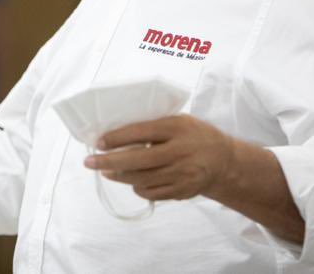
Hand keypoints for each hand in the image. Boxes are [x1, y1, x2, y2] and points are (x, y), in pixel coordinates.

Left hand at [84, 114, 235, 200]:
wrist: (224, 161)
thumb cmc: (194, 135)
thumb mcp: (178, 121)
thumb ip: (153, 125)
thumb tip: (116, 133)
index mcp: (177, 128)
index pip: (140, 132)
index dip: (117, 138)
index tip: (99, 142)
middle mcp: (180, 152)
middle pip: (138, 161)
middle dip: (109, 162)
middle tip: (89, 162)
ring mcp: (182, 175)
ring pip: (142, 179)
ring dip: (120, 177)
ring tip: (106, 172)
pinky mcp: (182, 191)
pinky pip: (152, 192)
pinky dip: (138, 187)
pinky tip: (132, 181)